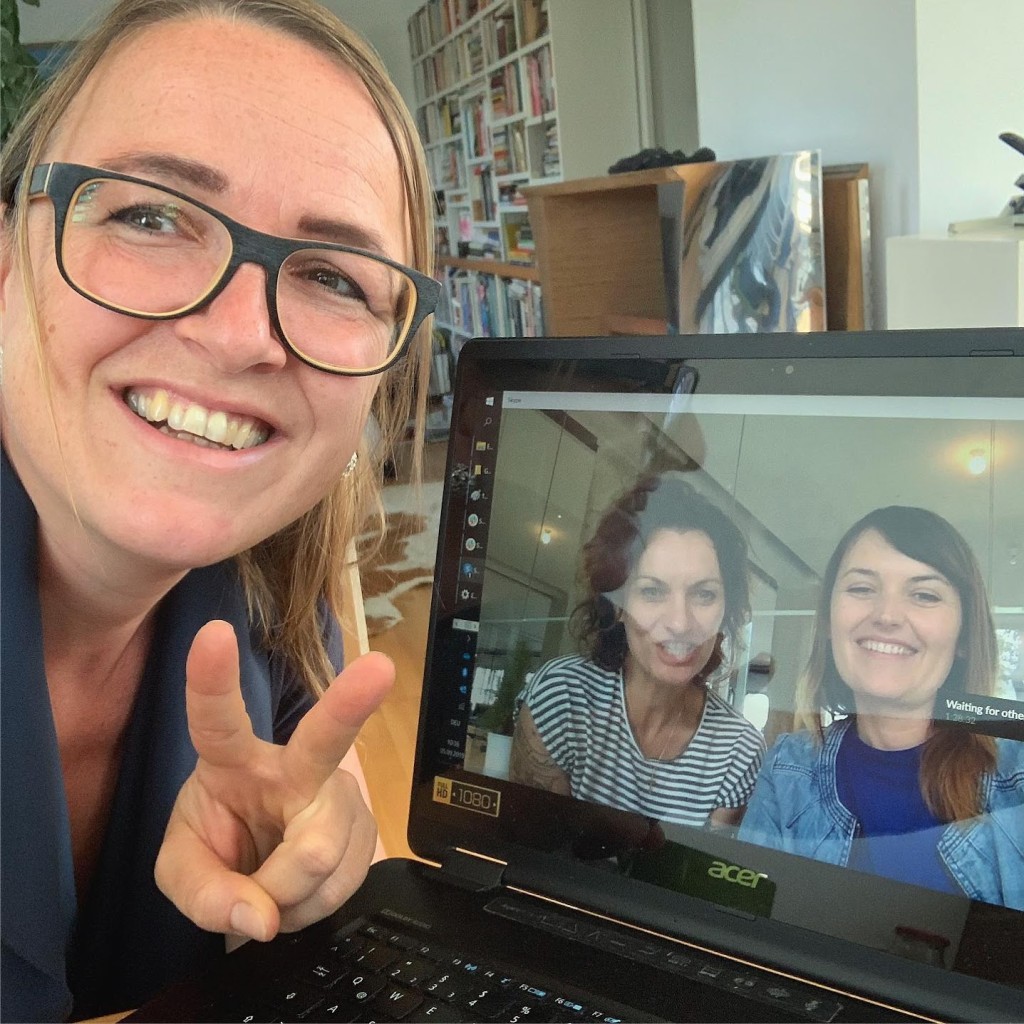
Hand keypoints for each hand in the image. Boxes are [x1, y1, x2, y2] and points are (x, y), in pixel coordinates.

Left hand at [154, 619, 392, 941]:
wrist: (261, 874)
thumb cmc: (218, 847)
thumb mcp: (182, 870)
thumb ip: (203, 894)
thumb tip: (261, 916)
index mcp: (232, 759)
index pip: (218, 718)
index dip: (213, 678)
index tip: (214, 633)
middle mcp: (293, 765)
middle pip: (324, 737)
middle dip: (351, 701)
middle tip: (379, 668)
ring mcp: (338, 793)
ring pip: (319, 853)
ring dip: (284, 897)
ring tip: (269, 891)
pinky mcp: (368, 826)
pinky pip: (343, 882)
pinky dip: (311, 908)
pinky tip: (301, 893)